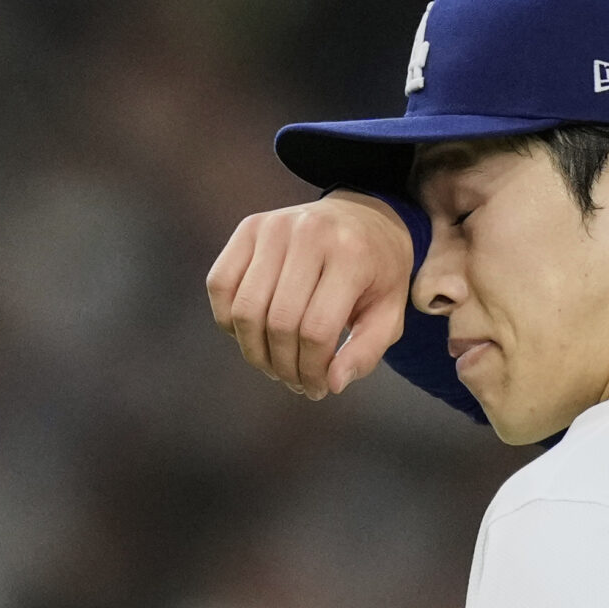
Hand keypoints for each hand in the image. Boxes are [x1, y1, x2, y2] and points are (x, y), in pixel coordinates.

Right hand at [205, 192, 412, 397]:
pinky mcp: (249, 227)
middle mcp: (309, 233)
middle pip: (278, 323)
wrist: (364, 218)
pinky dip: (229, 320)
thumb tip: (331, 383)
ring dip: (254, 351)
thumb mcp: (389, 314)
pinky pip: (219, 285)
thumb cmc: (377, 274)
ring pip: (244, 310)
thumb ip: (366, 352)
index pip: (316, 331)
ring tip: (275, 365)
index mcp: (351, 255)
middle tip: (295, 383)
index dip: (312, 372)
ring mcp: (274, 226)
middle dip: (284, 367)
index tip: (319, 389)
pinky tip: (253, 333)